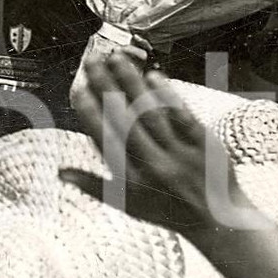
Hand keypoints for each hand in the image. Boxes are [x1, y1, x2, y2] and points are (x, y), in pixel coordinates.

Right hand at [61, 52, 261, 242]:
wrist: (217, 220)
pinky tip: (152, 74)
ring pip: (149, 113)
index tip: (77, 89)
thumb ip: (93, 186)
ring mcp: (178, 153)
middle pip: (124, 120)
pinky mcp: (202, 143)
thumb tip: (59, 173)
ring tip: (116, 58)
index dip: (90, 114)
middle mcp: (152, 165)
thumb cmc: (166, 209)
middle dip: (106, 88)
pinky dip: (166, 95)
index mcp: (131, 179)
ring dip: (131, 83)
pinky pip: (181, 115)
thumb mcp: (127, 204)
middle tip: (92, 61)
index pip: (105, 141)